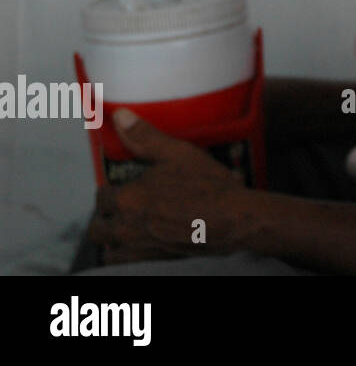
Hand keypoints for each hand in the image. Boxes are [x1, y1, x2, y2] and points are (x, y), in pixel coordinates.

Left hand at [87, 109, 248, 264]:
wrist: (233, 219)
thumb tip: (119, 116)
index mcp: (127, 200)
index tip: (121, 188)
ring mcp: (139, 250)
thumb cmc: (207, 186)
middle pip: (98, 229)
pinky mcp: (154, 263)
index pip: (101, 198)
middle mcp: (126, 229)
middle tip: (121, 210)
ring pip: (109, 251)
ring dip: (113, 241)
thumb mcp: (178, 154)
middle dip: (105, 219)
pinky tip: (143, 245)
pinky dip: (129, 256)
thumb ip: (145, 136)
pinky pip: (127, 264)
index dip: (110, 192)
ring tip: (128, 230)